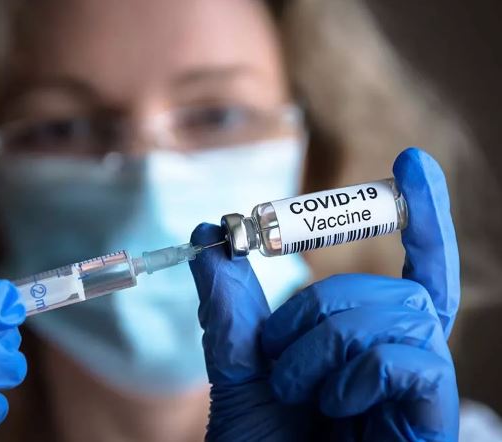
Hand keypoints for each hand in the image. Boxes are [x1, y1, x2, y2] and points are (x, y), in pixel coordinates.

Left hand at [189, 148, 459, 440]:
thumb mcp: (237, 367)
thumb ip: (228, 304)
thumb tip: (207, 233)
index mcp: (367, 347)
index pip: (411, 272)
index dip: (421, 219)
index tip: (411, 164)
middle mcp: (403, 361)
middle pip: (391, 288)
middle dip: (319, 309)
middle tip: (279, 358)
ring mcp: (421, 391)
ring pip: (395, 312)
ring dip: (325, 343)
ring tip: (297, 390)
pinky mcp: (431, 417)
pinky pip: (409, 357)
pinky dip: (356, 370)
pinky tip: (334, 406)